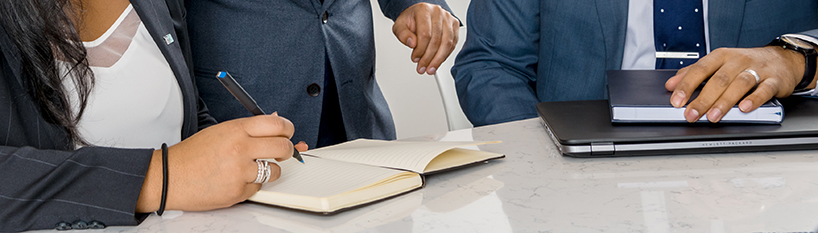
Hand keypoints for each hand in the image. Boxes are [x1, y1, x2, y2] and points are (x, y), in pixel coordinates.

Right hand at [135, 114, 295, 211]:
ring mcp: (240, 172)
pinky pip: (259, 187)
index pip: (277, 125)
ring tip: (253, 167)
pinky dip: (253, 184)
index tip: (288, 133)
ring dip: (270, 169)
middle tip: (282, 151)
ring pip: (275, 170)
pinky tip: (238, 179)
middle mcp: (240, 149)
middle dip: (287, 150)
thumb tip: (276, 123)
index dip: (288, 129)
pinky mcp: (239, 192)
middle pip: (282, 147)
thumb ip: (249, 128)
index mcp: (236, 130)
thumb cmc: (192, 155)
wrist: (169, 178)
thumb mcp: (220, 131)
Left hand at [392, 2, 459, 74]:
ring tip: (431, 69)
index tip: (415, 59)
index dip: (420, 50)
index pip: (425, 34)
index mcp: (424, 10)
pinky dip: (445, 55)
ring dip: (439, 59)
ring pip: (447, 43)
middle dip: (429, 58)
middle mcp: (438, 12)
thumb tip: (412, 43)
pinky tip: (438, 62)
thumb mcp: (399, 26)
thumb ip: (402, 34)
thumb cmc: (411, 21)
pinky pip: (453, 44)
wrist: (419, 15)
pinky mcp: (454, 25)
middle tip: (423, 68)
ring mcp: (448, 18)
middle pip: (437, 40)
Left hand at [665, 46, 810, 121]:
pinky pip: (764, 89)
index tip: (676, 101)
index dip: (687, 85)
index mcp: (721, 56)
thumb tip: (671, 84)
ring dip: (725, 102)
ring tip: (713, 116)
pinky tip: (744, 108)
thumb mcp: (717, 63)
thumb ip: (693, 73)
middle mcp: (738, 61)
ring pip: (739, 84)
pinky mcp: (774, 80)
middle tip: (691, 114)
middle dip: (703, 99)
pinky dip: (754, 99)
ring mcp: (757, 69)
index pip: (700, 69)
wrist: (782, 59)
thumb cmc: (745, 64)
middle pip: (718, 79)